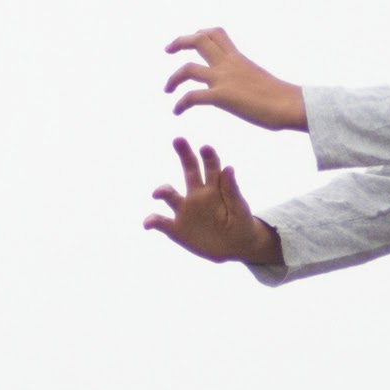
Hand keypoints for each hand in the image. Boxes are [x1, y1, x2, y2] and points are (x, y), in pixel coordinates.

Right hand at [142, 138, 283, 267]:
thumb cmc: (241, 225)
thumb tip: (228, 167)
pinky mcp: (177, 229)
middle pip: (189, 170)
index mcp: (215, 189)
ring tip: (159, 193)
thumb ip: (232, 191)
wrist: (235, 249)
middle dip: (184, 154)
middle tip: (179, 140)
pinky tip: (148, 224)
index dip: (208, 156)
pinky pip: (161, 222)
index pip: (211, 167)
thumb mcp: (240, 210)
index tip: (206, 148)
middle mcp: (197, 195)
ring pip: (170, 195)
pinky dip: (152, 221)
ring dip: (163, 191)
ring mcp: (185, 211)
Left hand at [164, 29, 307, 131]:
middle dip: (180, 42)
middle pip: (199, 40)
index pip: (217, 34)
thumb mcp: (263, 81)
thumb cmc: (284, 99)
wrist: (291, 105)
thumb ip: (252, 81)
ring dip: (172, 78)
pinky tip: (176, 111)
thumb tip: (257, 91)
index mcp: (239, 59)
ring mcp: (224, 79)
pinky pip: (191, 96)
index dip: (200, 33)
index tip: (193, 40)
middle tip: (168, 49)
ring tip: (167, 89)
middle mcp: (229, 64)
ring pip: (187, 68)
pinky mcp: (221, 96)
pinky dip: (180, 103)